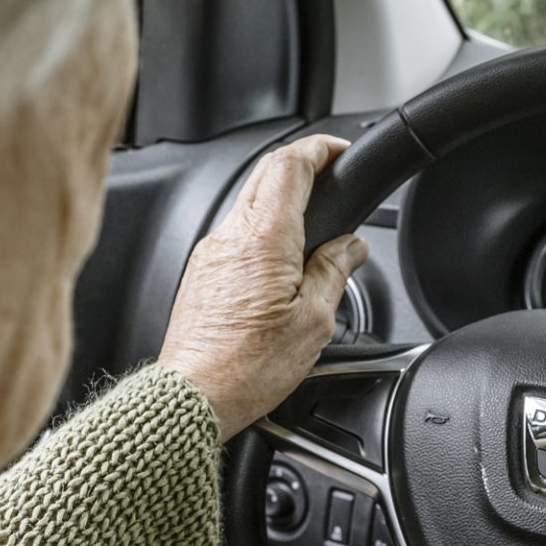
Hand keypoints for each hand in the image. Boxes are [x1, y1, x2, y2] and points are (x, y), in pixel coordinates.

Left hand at [159, 136, 367, 439]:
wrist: (194, 397)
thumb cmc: (246, 368)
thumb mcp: (314, 321)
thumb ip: (335, 272)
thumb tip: (351, 247)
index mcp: (264, 239)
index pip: (289, 165)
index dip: (318, 148)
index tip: (339, 151)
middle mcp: (231, 236)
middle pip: (266, 173)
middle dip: (301, 165)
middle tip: (331, 175)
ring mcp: (210, 252)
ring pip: (249, 203)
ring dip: (282, 200)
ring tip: (312, 226)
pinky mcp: (202, 272)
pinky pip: (235, 234)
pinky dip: (263, 230)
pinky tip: (281, 260)